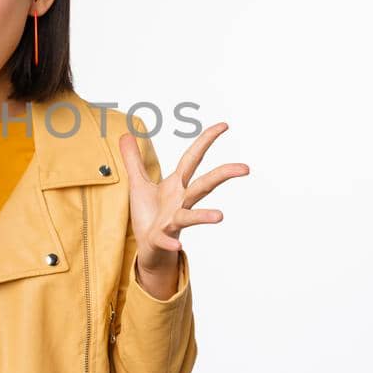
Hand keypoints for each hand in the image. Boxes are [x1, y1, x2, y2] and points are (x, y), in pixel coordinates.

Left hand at [118, 122, 248, 294]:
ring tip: (220, 216)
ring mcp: (173, 220)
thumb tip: (126, 133)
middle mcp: (180, 201)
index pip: (193, 158)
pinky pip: (166, 240)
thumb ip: (133, 159)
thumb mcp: (138, 182)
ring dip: (204, 216)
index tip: (224, 126)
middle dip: (223, 175)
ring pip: (190, 216)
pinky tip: (177, 245)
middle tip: (246, 167)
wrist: (148, 247)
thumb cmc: (148, 214)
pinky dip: (171, 242)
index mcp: (176, 184)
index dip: (207, 140)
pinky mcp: (161, 237)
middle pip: (204, 185)